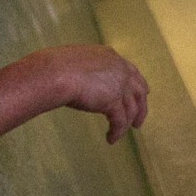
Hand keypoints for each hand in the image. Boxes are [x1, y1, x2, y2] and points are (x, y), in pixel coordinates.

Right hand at [31, 45, 149, 142]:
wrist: (54, 73)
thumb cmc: (54, 67)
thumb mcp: (76, 63)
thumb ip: (86, 70)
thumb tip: (81, 80)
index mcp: (110, 56)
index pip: (131, 72)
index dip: (136, 85)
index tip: (142, 94)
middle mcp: (120, 69)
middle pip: (139, 90)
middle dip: (141, 106)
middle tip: (137, 121)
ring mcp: (119, 85)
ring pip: (131, 109)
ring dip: (128, 123)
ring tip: (121, 133)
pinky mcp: (113, 101)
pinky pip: (120, 121)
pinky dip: (116, 132)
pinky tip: (110, 139)